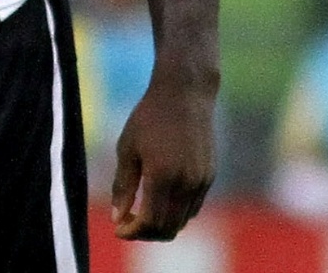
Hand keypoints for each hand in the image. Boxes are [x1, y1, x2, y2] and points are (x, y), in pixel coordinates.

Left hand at [112, 75, 214, 240]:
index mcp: (162, 176)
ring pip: (182, 221)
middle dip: (145, 233)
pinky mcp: (209, 177)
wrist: (185, 95)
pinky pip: (193, 208)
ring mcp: (201, 182)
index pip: (150, 222)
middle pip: (168, 228)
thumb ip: (123, 185)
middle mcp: (186, 184)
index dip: (132, 232)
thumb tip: (118, 217)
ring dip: (161, 225)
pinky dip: (176, 214)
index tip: (118, 229)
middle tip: (127, 224)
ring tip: (140, 214)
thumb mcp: (127, 149)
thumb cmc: (149, 118)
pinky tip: (159, 202)